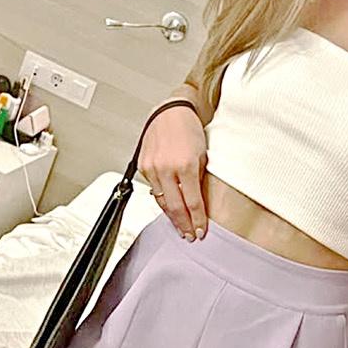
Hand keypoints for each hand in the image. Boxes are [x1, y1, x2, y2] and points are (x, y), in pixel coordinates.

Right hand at [138, 106, 208, 239]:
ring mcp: (152, 168)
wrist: (170, 112)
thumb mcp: (204, 154)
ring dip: (171, 216)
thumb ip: (200, 179)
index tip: (201, 231)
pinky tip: (168, 207)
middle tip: (190, 236)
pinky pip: (152, 190)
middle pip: (175, 207)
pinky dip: (161, 200)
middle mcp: (166, 168)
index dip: (197, 220)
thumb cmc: (189, 129)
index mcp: (185, 165)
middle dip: (183, 225)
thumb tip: (199, 201)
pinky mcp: (143, 166)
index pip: (192, 202)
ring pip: (161, 201)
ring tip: (180, 226)